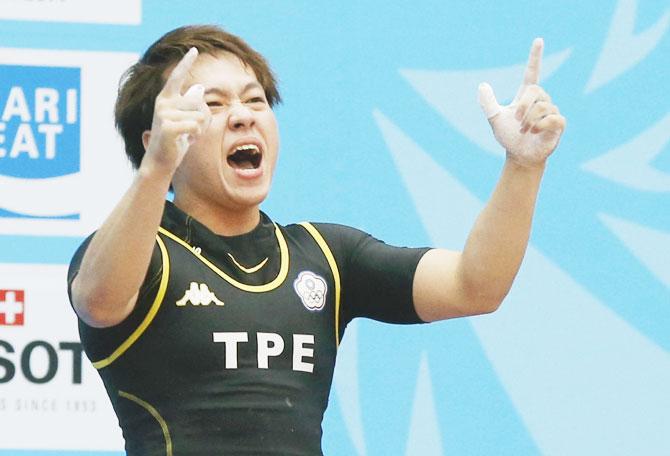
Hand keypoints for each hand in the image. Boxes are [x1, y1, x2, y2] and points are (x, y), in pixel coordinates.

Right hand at [142, 47, 211, 174]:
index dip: (186, 63)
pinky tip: (187, 141)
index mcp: (166, 98)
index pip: (177, 77)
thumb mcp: (186, 119)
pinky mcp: (167, 127)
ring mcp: (164, 114)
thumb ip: (191, 104)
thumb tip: (199, 88)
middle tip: (192, 130)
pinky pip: (195, 126)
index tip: (194, 50)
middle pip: (199, 102)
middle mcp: (163, 103)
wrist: (161, 160)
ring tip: (188, 136)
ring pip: (199, 115)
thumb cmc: (176, 139)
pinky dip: (196, 135)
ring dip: (200, 129)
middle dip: (203, 118)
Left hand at [478, 38, 565, 167]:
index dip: (535, 57)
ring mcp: (551, 111)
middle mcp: (541, 100)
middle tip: (516, 119)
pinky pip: (553, 118)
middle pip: (535, 90)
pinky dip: (540, 124)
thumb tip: (482, 85)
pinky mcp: (559, 124)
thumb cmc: (509, 137)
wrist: (519, 155)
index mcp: (526, 96)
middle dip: (523, 105)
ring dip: (529, 120)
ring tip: (524, 130)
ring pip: (543, 106)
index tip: (538, 40)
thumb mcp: (495, 119)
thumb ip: (489, 103)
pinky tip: (533, 132)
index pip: (532, 72)